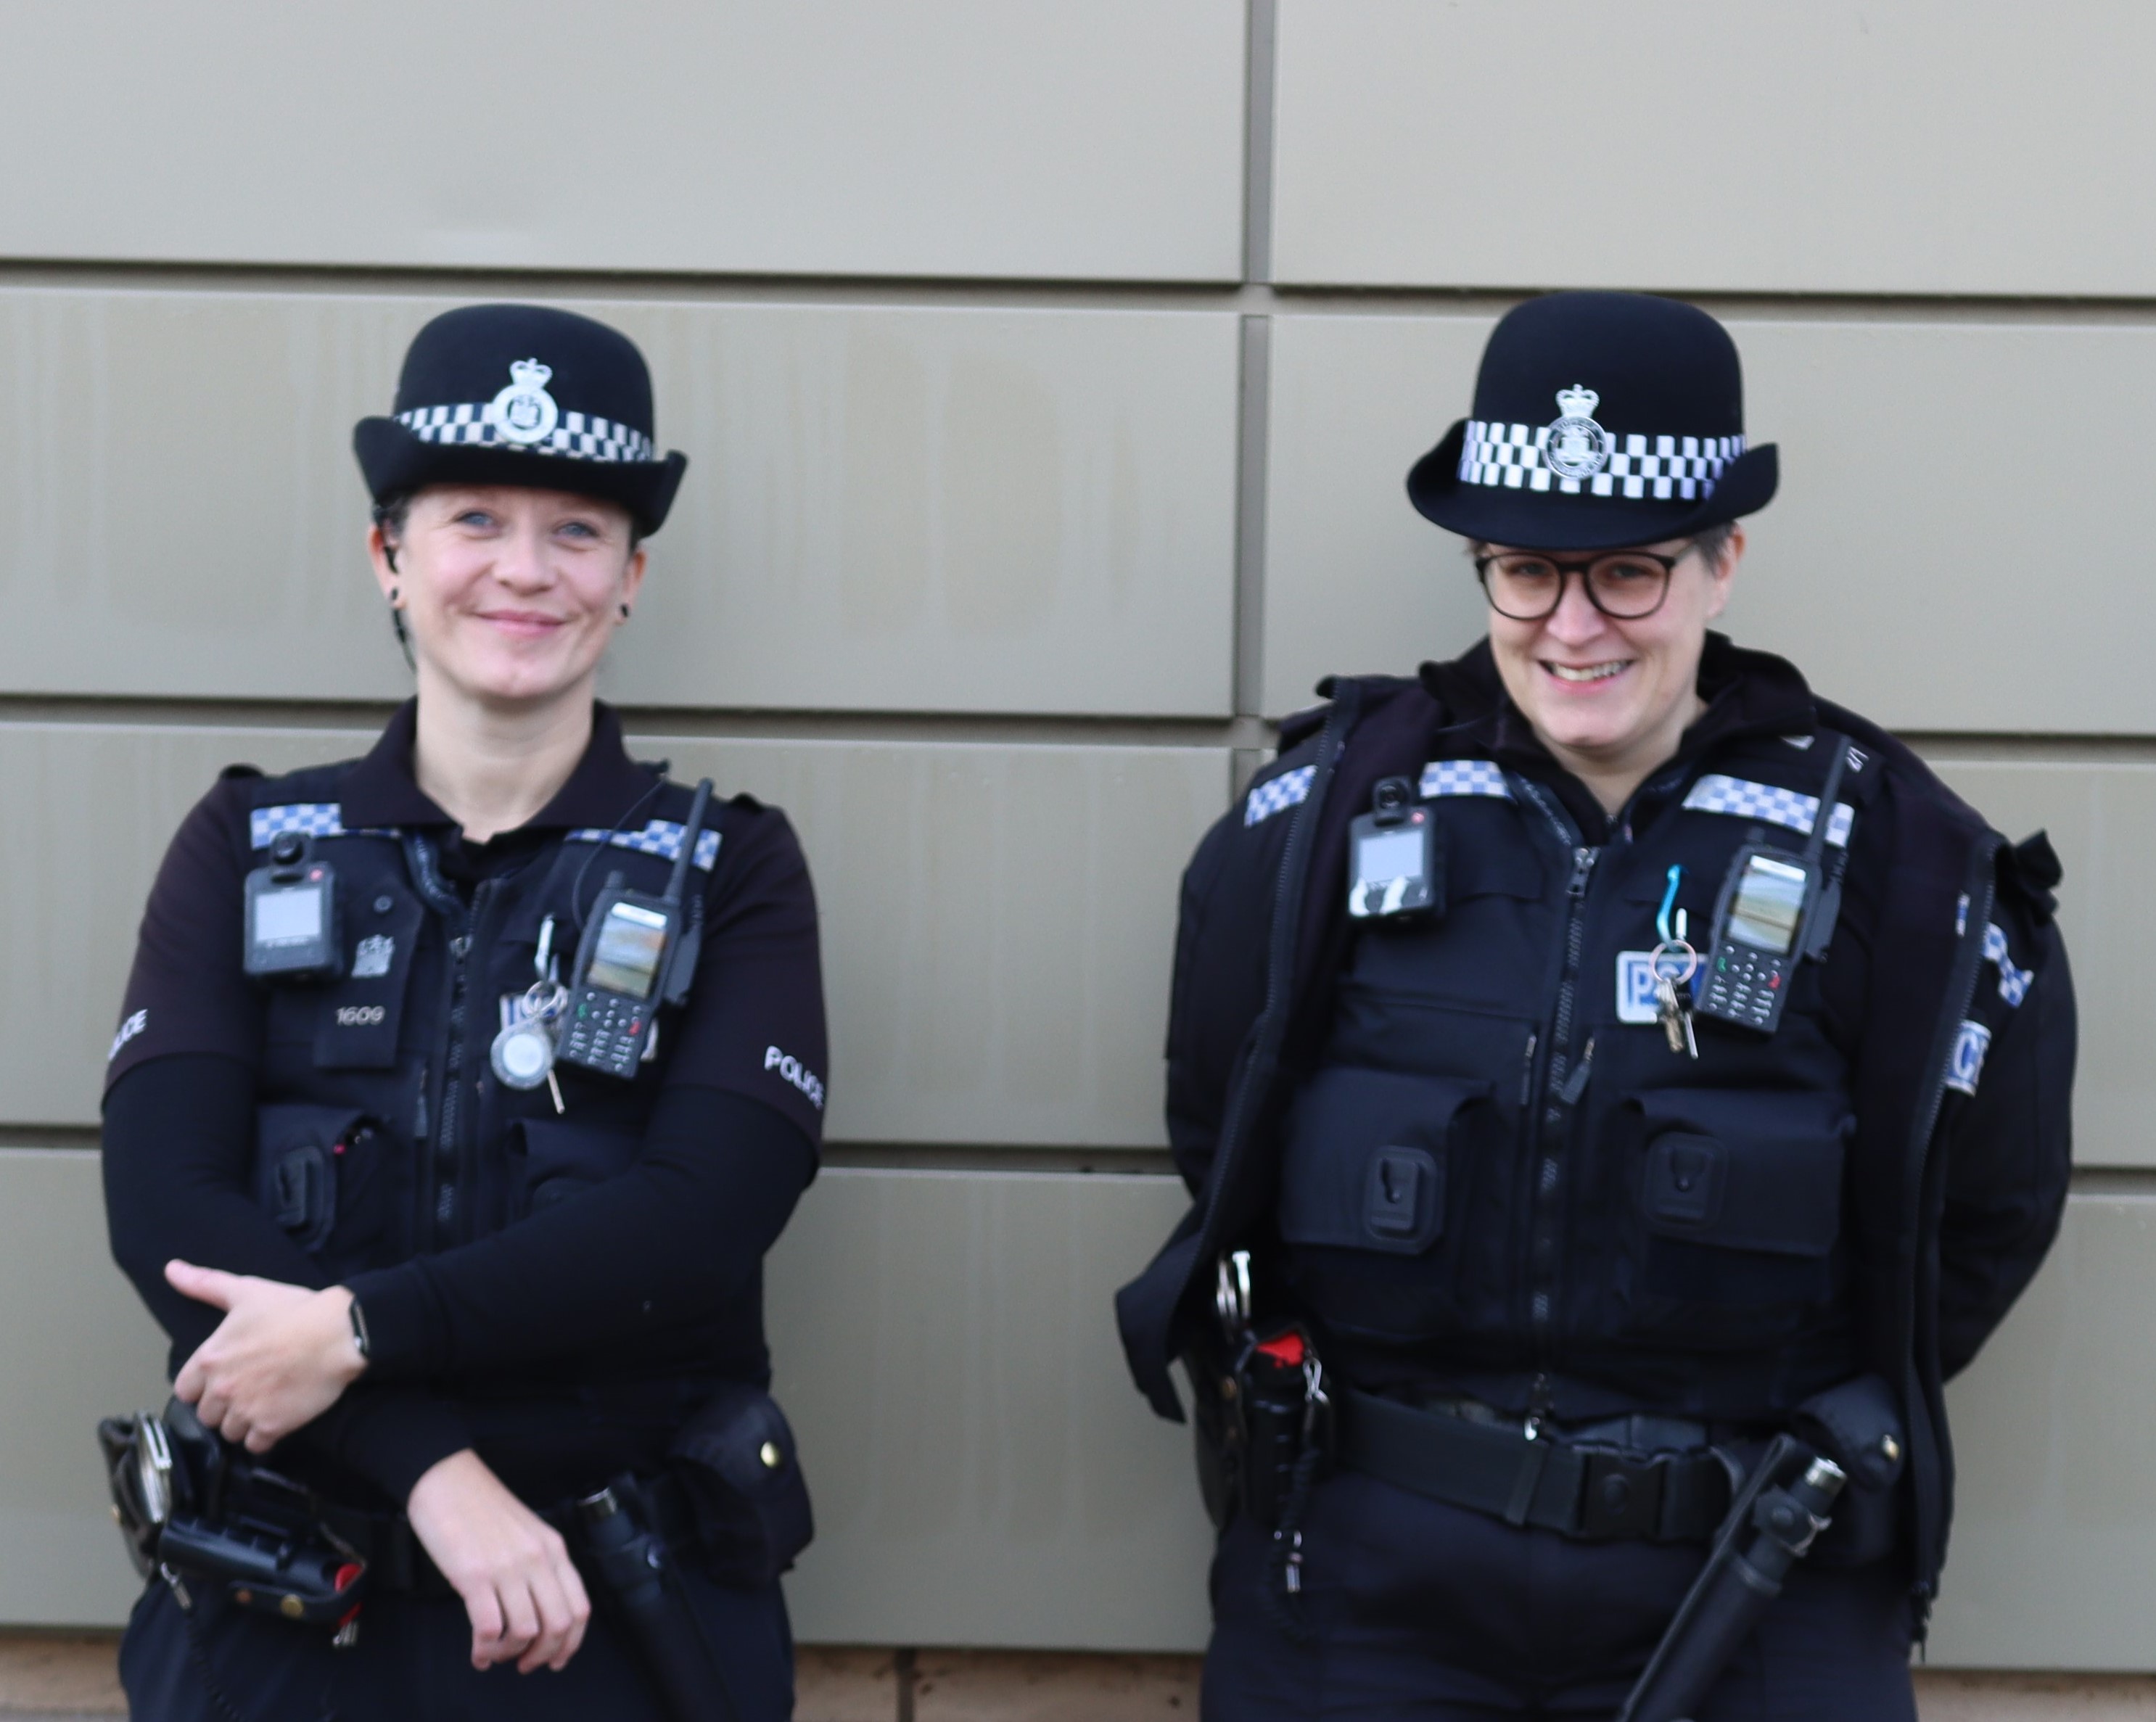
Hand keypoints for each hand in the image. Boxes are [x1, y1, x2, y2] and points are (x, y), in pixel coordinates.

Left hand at [167, 1261, 364, 1451]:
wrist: (339, 1333)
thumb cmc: (294, 1310)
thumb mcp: (247, 1291)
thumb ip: (204, 1284)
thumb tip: (171, 1269)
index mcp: (210, 1359)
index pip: (185, 1390)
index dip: (203, 1385)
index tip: (224, 1377)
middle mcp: (221, 1389)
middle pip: (207, 1415)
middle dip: (224, 1404)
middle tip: (249, 1389)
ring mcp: (246, 1410)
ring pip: (229, 1432)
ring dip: (243, 1422)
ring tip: (264, 1404)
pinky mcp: (272, 1426)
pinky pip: (255, 1445)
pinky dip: (264, 1436)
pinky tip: (277, 1418)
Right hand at [407, 1450, 590, 1672]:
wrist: (446, 1479)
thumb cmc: (483, 1507)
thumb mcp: (528, 1532)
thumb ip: (540, 1566)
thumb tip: (541, 1612)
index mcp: (554, 1548)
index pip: (579, 1607)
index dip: (572, 1643)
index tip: (556, 1659)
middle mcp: (537, 1559)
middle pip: (558, 1625)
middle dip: (543, 1655)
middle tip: (524, 1664)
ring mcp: (507, 1566)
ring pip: (525, 1631)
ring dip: (508, 1654)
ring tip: (494, 1654)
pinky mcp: (474, 1574)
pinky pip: (488, 1627)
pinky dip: (484, 1649)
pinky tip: (477, 1652)